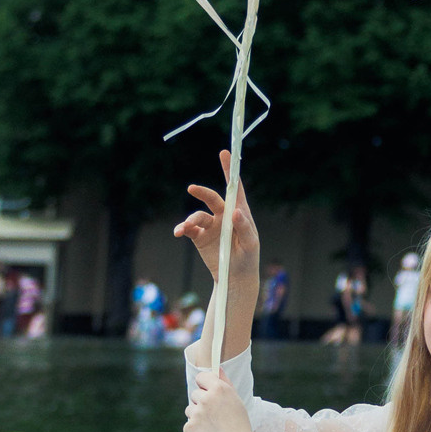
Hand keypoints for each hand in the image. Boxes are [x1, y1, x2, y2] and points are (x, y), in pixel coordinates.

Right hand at [172, 152, 259, 289]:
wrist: (234, 278)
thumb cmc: (248, 258)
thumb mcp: (251, 244)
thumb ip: (244, 227)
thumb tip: (235, 212)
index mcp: (239, 213)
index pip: (235, 188)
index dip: (230, 171)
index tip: (224, 153)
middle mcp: (223, 216)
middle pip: (212, 198)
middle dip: (202, 192)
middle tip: (192, 189)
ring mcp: (210, 226)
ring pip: (198, 216)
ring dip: (191, 220)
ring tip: (187, 227)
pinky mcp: (199, 237)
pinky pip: (188, 228)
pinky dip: (182, 228)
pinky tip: (179, 231)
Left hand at [183, 365, 257, 431]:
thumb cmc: (239, 426)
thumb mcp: (236, 401)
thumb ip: (225, 382)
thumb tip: (217, 367)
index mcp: (219, 389)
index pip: (201, 377)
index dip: (204, 385)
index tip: (208, 392)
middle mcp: (206, 399)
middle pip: (194, 394)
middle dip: (202, 403)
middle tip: (215, 417)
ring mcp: (196, 414)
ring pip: (190, 409)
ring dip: (197, 416)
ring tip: (212, 427)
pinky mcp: (189, 428)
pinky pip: (188, 424)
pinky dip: (195, 430)